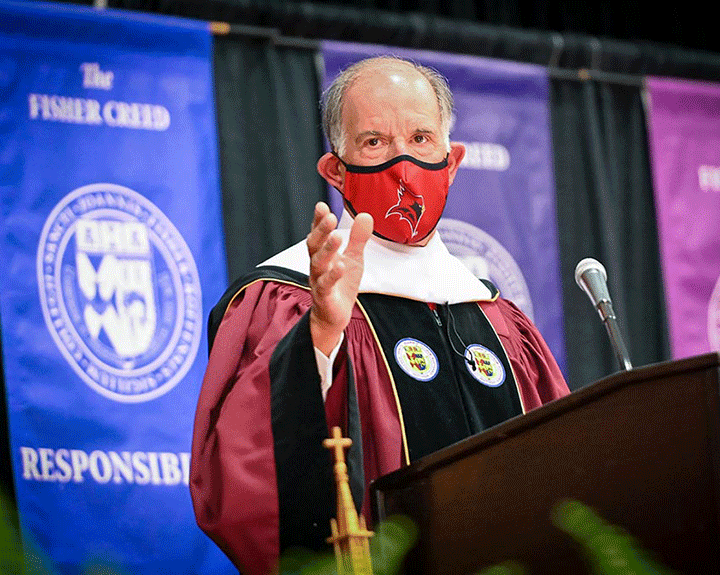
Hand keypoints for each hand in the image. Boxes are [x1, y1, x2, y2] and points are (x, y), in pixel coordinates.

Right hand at [307, 202, 372, 355]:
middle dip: (321, 230)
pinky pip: (326, 284)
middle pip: (314, 245)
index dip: (318, 220)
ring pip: (318, 263)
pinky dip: (333, 275)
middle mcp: (317, 264)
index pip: (318, 233)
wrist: (335, 315)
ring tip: (337, 236)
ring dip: (327, 249)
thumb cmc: (341, 284)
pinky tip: (341, 265)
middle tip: (330, 217)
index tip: (322, 206)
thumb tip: (365, 215)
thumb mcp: (354, 258)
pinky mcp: (324, 296)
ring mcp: (319, 280)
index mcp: (323, 253)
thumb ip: (358, 238)